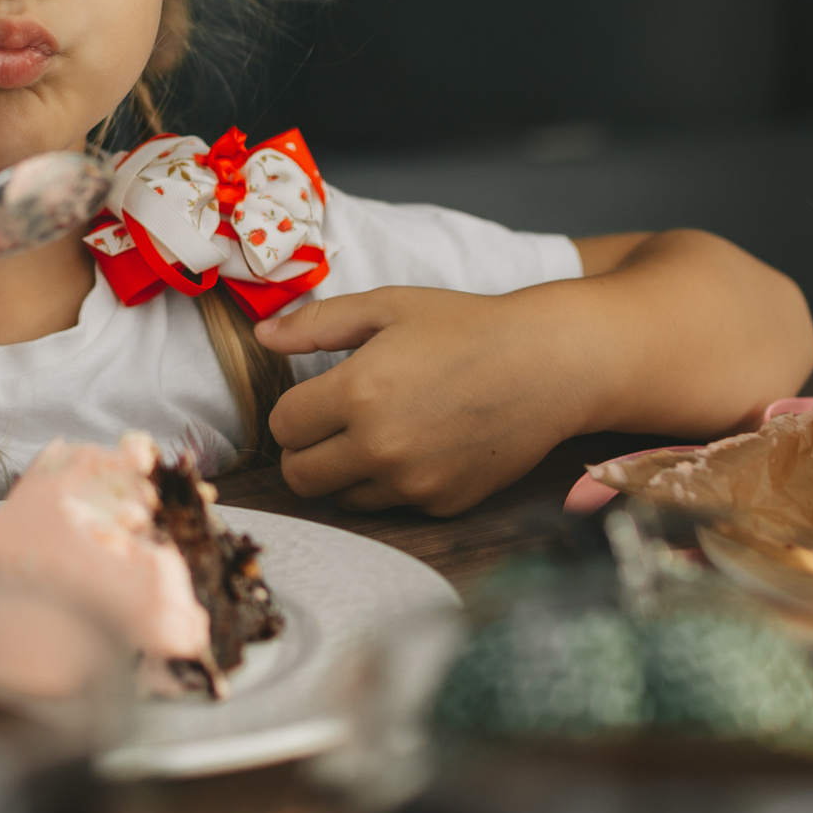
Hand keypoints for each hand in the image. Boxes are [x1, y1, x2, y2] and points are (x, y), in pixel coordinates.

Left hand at [255, 285, 605, 515]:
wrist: (549, 365)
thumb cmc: (467, 327)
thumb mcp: (388, 307)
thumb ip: (317, 322)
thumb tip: (263, 335)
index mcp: (357, 392)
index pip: (283, 425)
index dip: (294, 410)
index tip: (315, 398)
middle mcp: (380, 447)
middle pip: (300, 476)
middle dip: (305, 450)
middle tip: (332, 424)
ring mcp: (413, 483)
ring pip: (341, 498)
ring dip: (346, 472)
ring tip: (379, 432)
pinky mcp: (442, 504)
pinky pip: (391, 505)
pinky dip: (392, 484)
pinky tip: (421, 447)